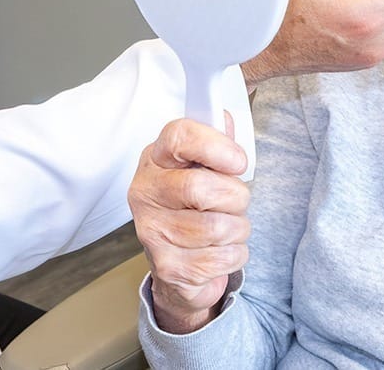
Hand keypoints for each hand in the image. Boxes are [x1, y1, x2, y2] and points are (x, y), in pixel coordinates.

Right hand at [129, 115, 250, 334]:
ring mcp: (152, 231)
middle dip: (235, 197)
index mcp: (156, 158)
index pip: (178, 137)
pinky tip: (221, 250)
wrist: (178, 261)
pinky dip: (235, 255)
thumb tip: (223, 117)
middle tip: (235, 201)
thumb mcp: (203, 167)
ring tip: (228, 227)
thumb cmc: (194, 206)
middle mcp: (146, 192)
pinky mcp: (167, 266)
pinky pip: (221, 259)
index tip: (237, 161)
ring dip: (238, 229)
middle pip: (201, 188)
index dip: (215, 146)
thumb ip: (216, 141)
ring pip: (217, 228)